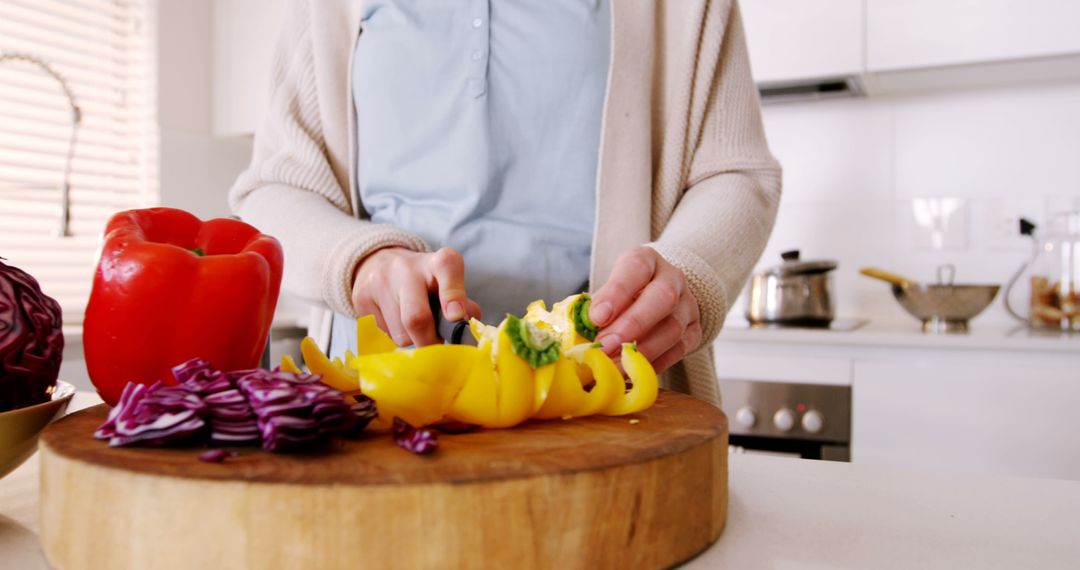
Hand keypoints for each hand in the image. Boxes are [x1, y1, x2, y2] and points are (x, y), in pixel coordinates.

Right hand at [351, 247, 480, 346]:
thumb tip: (465, 326)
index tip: (455, 317)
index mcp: (437, 262)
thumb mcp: (446, 285)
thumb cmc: (424, 282)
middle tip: (435, 343)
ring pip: (400, 334)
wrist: (379, 262)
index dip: (453, 295)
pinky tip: (394, 321)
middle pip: (417, 318)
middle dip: (429, 341)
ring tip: (412, 325)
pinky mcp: (360, 297)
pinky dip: (393, 337)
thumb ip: (462, 304)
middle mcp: (406, 268)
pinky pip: (382, 335)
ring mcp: (380, 281)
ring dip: (411, 340)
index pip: (448, 269)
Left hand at [588, 246, 701, 373]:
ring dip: (641, 350)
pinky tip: (634, 371)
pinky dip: (655, 363)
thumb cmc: (626, 293)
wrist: (660, 294)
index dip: (616, 293)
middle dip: (632, 325)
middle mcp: (672, 278)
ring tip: (614, 366)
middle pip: (662, 297)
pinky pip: (679, 349)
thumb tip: (580, 332)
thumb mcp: (610, 288)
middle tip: (606, 346)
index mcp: (647, 260)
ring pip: (673, 328)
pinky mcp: (694, 330)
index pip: (635, 269)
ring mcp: (688, 305)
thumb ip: (598, 305)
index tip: (597, 317)